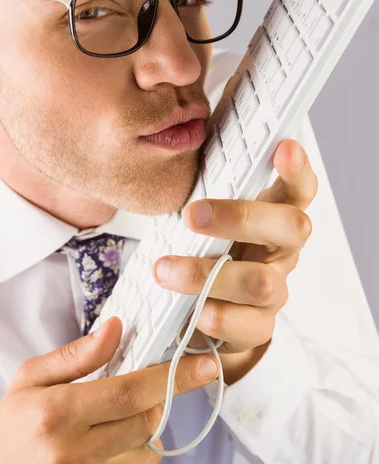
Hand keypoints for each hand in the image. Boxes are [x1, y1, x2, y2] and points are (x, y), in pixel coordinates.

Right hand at [0, 317, 218, 463]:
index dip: (173, 376)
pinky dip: (136, 449)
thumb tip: (117, 328)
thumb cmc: (9, 428)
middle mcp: (73, 453)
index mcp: (57, 413)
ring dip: (147, 424)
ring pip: (146, 449)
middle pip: (145, 419)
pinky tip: (115, 437)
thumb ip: (77, 355)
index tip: (205, 366)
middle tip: (165, 378)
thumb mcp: (31, 379)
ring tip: (122, 411)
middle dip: (162, 396)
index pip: (130, 391)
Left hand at [153, 139, 317, 384]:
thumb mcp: (206, 217)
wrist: (203, 309)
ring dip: (209, 274)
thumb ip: (206, 186)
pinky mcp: (259, 327)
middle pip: (292, 228)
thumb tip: (187, 136)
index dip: (298, 169)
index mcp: (273, 217)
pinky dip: (218, 318)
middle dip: (242, 217)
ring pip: (263, 283)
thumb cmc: (206, 249)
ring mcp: (275, 292)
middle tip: (191, 214)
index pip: (299, 189)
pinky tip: (193, 313)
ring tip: (164, 270)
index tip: (284, 146)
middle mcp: (283, 252)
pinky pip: (249, 327)